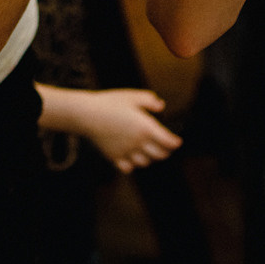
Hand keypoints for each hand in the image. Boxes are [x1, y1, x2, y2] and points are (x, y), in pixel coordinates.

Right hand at [57, 87, 182, 171]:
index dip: (175, 143)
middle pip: (160, 155)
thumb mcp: (132, 96)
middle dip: (165, 151)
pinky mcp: (114, 157)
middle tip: (166, 147)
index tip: (177, 141)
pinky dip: (133, 164)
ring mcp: (126, 151)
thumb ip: (149, 100)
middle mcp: (138, 142)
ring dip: (150, 158)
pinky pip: (128, 167)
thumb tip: (161, 106)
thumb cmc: (110, 102)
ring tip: (148, 150)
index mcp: (145, 127)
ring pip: (145, 162)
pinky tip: (132, 157)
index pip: (168, 142)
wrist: (87, 114)